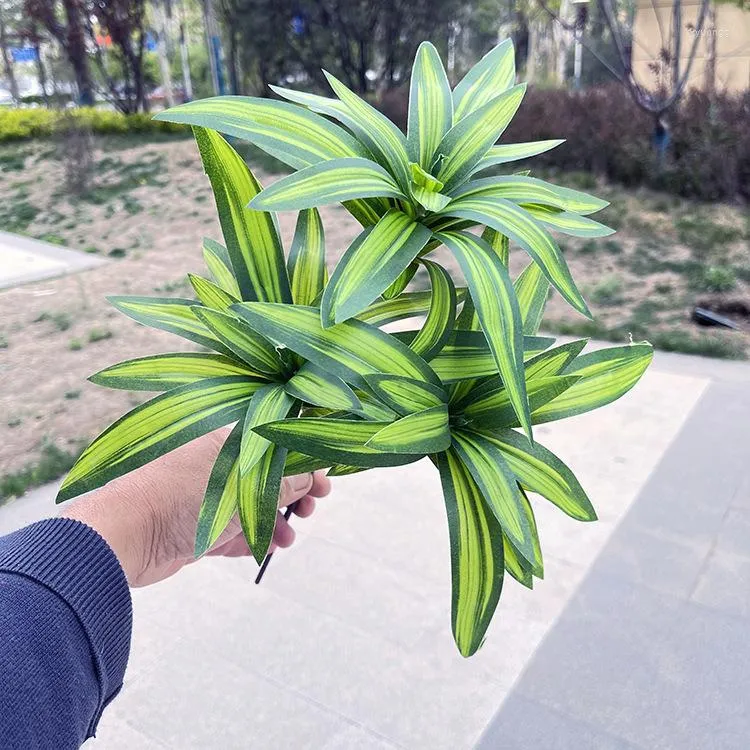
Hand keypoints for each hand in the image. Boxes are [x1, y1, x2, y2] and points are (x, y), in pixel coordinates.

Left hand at [61, 429, 330, 586]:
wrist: (125, 533)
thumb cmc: (185, 496)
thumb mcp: (245, 486)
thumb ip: (282, 480)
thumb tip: (311, 475)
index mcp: (228, 442)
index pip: (275, 448)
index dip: (303, 466)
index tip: (324, 486)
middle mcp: (217, 465)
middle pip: (265, 477)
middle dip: (292, 494)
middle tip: (309, 509)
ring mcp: (205, 497)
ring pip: (251, 506)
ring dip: (275, 521)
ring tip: (288, 538)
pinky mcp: (195, 528)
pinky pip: (232, 531)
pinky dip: (252, 538)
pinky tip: (269, 547)